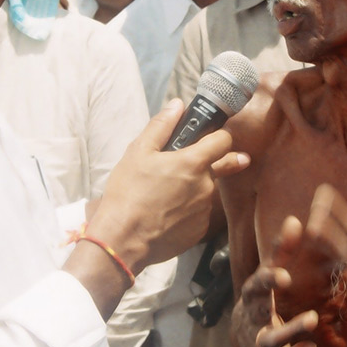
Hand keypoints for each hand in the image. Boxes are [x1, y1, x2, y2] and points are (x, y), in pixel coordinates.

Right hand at [90, 100, 249, 273]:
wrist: (123, 240)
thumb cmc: (128, 193)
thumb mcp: (138, 152)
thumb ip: (161, 126)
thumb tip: (178, 105)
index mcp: (194, 162)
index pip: (223, 141)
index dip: (218, 136)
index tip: (212, 137)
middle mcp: (206, 186)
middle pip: (218, 167)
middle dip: (209, 163)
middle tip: (195, 166)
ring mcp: (204, 211)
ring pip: (205, 192)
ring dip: (193, 189)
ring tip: (165, 194)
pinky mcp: (198, 231)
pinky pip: (197, 214)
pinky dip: (187, 211)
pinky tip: (166, 213)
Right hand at [231, 217, 320, 346]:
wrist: (244, 336)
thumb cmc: (261, 299)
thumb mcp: (269, 274)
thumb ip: (282, 251)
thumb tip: (294, 219)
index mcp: (253, 295)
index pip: (256, 285)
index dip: (267, 280)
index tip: (284, 275)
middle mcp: (254, 317)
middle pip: (259, 310)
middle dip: (272, 299)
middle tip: (295, 292)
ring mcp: (261, 340)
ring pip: (270, 340)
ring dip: (290, 332)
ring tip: (312, 320)